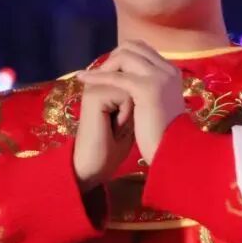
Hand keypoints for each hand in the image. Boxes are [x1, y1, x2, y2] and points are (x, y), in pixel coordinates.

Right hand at [73, 78, 134, 192]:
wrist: (94, 166)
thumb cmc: (114, 145)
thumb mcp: (129, 115)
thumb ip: (135, 94)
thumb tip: (147, 80)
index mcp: (105, 83)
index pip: (134, 76)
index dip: (137, 99)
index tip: (121, 121)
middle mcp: (98, 81)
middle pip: (134, 78)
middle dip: (134, 102)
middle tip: (118, 124)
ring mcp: (95, 86)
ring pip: (132, 86)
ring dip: (130, 110)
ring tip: (116, 126)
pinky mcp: (94, 96)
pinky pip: (126, 97)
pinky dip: (125, 116)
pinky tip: (114, 129)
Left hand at [77, 39, 186, 163]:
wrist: (173, 152)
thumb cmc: (163, 134)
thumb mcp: (157, 103)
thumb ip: (147, 88)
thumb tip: (128, 79)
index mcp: (171, 72)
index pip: (142, 49)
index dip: (121, 55)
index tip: (107, 68)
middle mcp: (167, 69)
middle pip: (133, 47)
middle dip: (112, 57)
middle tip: (97, 72)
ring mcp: (159, 77)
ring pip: (124, 56)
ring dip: (105, 66)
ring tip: (90, 78)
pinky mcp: (147, 88)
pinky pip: (117, 76)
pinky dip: (98, 76)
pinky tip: (83, 79)